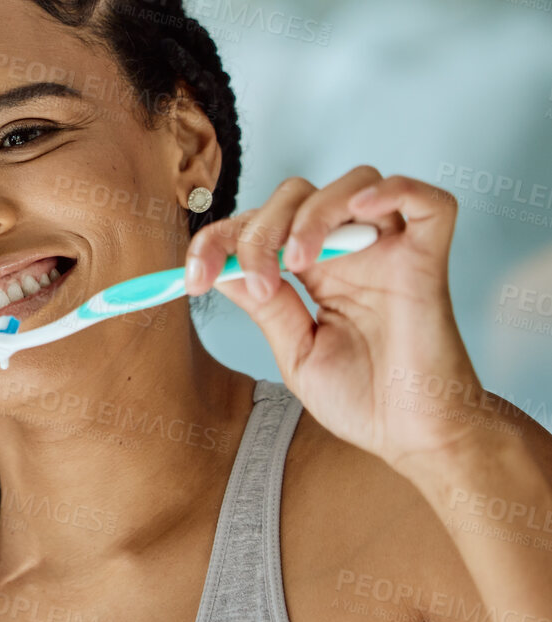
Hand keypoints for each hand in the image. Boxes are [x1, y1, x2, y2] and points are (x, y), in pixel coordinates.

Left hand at [185, 167, 482, 470]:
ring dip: (312, 212)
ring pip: (353, 183)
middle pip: (298, 194)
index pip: (260, 224)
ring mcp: (391, 252)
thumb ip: (265, 305)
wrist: (414, 438)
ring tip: (299, 263)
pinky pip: (428, 202)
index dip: (218, 240)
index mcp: (316, 271)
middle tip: (256, 280)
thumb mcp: (295, 349)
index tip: (192, 279)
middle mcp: (351, 252)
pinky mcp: (429, 261)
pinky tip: (361, 210)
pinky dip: (394, 191)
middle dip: (261, 228)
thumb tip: (221, 267)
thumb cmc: (364, 401)